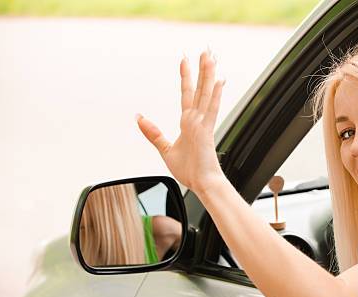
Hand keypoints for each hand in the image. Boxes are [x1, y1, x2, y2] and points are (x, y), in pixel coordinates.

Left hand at [136, 51, 225, 191]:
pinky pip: (211, 111)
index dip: (186, 78)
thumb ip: (153, 133)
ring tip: (210, 57)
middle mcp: (197, 120)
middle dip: (201, 70)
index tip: (185, 61)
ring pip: (206, 95)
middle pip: (199, 89)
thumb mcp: (165, 149)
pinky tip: (219, 82)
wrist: (202, 184)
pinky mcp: (207, 132)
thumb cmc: (190, 171)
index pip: (187, 95)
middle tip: (204, 51)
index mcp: (189, 123)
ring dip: (208, 75)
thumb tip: (139, 118)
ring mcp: (203, 124)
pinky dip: (215, 96)